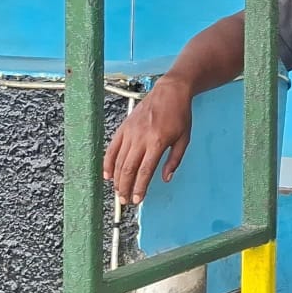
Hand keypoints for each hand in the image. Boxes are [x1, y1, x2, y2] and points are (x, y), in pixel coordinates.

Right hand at [103, 75, 194, 205]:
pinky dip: (108, 163)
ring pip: (119, 161)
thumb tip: (165, 178)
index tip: (137, 200)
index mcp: (158, 142)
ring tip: (118, 192)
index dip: (139, 188)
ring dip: (117, 179)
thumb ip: (174, 160)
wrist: (170, 91)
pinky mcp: (123, 127)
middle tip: (125, 201)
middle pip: (128, 169)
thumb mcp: (184, 139)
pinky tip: (107, 175)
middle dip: (125, 188)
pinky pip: (112, 148)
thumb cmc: (180, 115)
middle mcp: (141, 138)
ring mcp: (130, 132)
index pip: (145, 171)